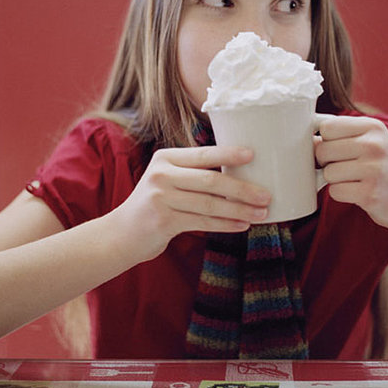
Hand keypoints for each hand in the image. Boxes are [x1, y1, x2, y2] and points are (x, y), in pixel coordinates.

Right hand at [113, 146, 270, 259]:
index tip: (253, 155)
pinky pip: (203, 223)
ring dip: (239, 210)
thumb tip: (240, 173)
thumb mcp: (167, 179)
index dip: (229, 154)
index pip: (203, 154)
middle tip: (266, 195)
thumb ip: (193, 173)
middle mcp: (161, 175)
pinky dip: (226, 224)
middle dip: (242, 188)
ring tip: (261, 213)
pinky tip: (243, 225)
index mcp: (165, 158)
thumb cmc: (155, 203)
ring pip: (210, 204)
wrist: (121, 234)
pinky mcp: (163, 222)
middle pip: (211, 180)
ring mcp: (161, 198)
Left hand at [315, 114, 387, 229]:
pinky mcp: (370, 193)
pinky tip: (358, 192)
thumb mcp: (368, 142)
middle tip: (346, 167)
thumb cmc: (382, 168)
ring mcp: (374, 169)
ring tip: (355, 179)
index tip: (335, 148)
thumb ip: (339, 136)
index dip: (324, 140)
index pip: (327, 127)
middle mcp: (375, 144)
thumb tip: (306, 139)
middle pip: (322, 149)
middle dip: (326, 162)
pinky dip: (341, 194)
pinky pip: (335, 191)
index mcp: (372, 126)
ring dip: (335, 180)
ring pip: (327, 172)